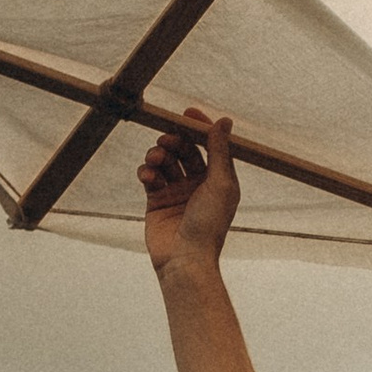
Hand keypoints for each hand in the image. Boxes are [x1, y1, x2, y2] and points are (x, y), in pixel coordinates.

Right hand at [139, 106, 240, 278]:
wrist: (185, 258)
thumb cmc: (209, 224)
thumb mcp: (221, 183)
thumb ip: (220, 151)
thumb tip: (224, 120)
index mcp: (218, 179)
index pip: (208, 145)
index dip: (198, 128)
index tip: (187, 113)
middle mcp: (198, 184)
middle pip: (184, 150)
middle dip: (174, 140)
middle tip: (167, 138)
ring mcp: (176, 192)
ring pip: (165, 160)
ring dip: (158, 154)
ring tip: (155, 158)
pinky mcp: (156, 201)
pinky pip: (149, 176)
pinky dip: (146, 170)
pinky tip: (147, 175)